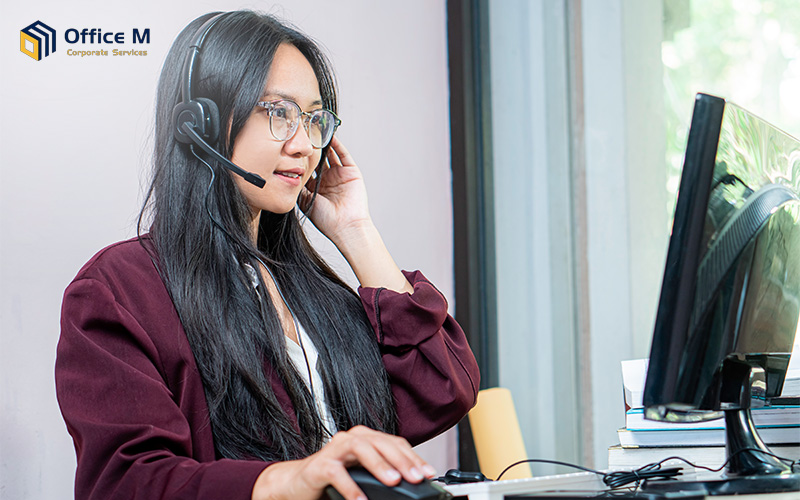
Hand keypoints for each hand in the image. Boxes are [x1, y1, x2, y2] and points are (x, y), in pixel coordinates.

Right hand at [251, 426, 435, 499]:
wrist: (296, 484)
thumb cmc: (333, 479)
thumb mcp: (363, 474)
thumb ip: (383, 474)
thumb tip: (410, 483)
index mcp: (365, 438)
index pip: (395, 442)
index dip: (413, 457)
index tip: (428, 473)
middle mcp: (351, 438)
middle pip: (381, 442)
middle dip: (402, 460)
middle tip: (416, 478)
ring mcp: (335, 449)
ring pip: (361, 449)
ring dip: (380, 465)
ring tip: (394, 482)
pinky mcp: (319, 465)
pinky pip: (337, 473)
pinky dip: (351, 487)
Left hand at [299, 136, 372, 247]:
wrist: (345, 226)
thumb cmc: (326, 219)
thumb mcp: (305, 201)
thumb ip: (298, 186)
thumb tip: (286, 172)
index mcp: (316, 188)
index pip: (306, 168)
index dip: (299, 158)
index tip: (290, 147)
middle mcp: (328, 180)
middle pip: (318, 159)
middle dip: (311, 148)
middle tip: (302, 134)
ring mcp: (340, 175)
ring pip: (330, 154)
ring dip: (323, 144)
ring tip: (315, 130)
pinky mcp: (351, 172)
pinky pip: (343, 154)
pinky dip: (336, 144)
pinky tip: (329, 136)